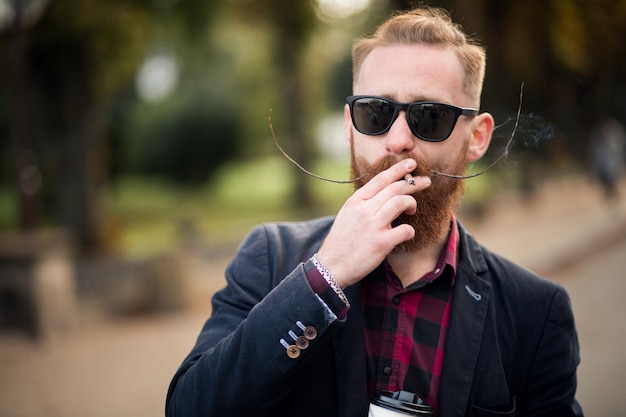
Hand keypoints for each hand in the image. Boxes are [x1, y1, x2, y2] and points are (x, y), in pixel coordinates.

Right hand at [316, 158, 430, 288]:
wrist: (332, 266)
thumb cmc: (342, 241)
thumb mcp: (347, 215)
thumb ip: (364, 203)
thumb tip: (383, 193)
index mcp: (355, 201)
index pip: (380, 179)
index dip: (398, 169)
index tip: (411, 163)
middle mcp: (364, 210)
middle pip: (395, 188)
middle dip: (414, 182)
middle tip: (426, 181)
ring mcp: (373, 225)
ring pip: (401, 202)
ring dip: (412, 203)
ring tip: (413, 209)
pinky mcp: (381, 242)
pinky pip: (405, 229)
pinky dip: (410, 231)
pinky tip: (406, 234)